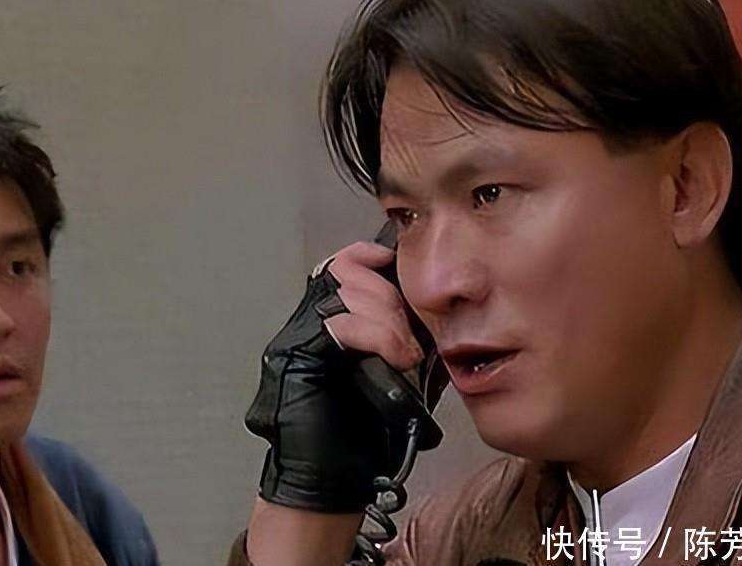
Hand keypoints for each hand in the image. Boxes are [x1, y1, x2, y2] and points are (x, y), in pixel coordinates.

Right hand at [243, 241, 422, 513]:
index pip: (347, 262)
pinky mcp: (295, 358)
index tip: (411, 280)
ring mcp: (298, 339)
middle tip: (412, 334)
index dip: (378, 261)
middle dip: (391, 293)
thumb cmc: (362, 437)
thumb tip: (446, 313)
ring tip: (406, 352)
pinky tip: (398, 357)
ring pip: (344, 291)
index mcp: (331, 321)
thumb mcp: (401, 375)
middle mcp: (308, 323)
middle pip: (347, 268)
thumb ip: (409, 339)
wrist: (332, 481)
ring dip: (388, 317)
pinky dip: (377, 336)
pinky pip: (338, 324)